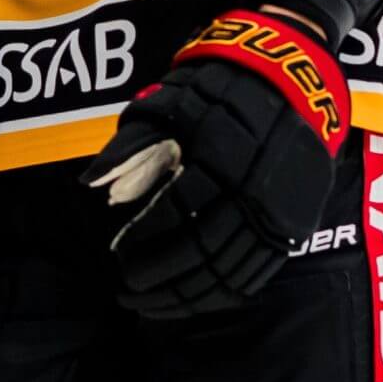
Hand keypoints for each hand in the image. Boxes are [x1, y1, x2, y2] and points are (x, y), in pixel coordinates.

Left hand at [81, 8, 348, 316]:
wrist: (290, 77)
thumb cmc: (217, 88)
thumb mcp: (169, 103)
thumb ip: (129, 144)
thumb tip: (89, 183)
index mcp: (217, 156)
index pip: (175, 213)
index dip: (144, 240)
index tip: (118, 255)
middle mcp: (252, 190)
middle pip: (201, 250)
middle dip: (160, 277)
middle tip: (128, 289)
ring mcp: (277, 212)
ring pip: (228, 270)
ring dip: (186, 296)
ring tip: (151, 304)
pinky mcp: (293, 226)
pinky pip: (255, 273)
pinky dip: (221, 294)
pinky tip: (193, 300)